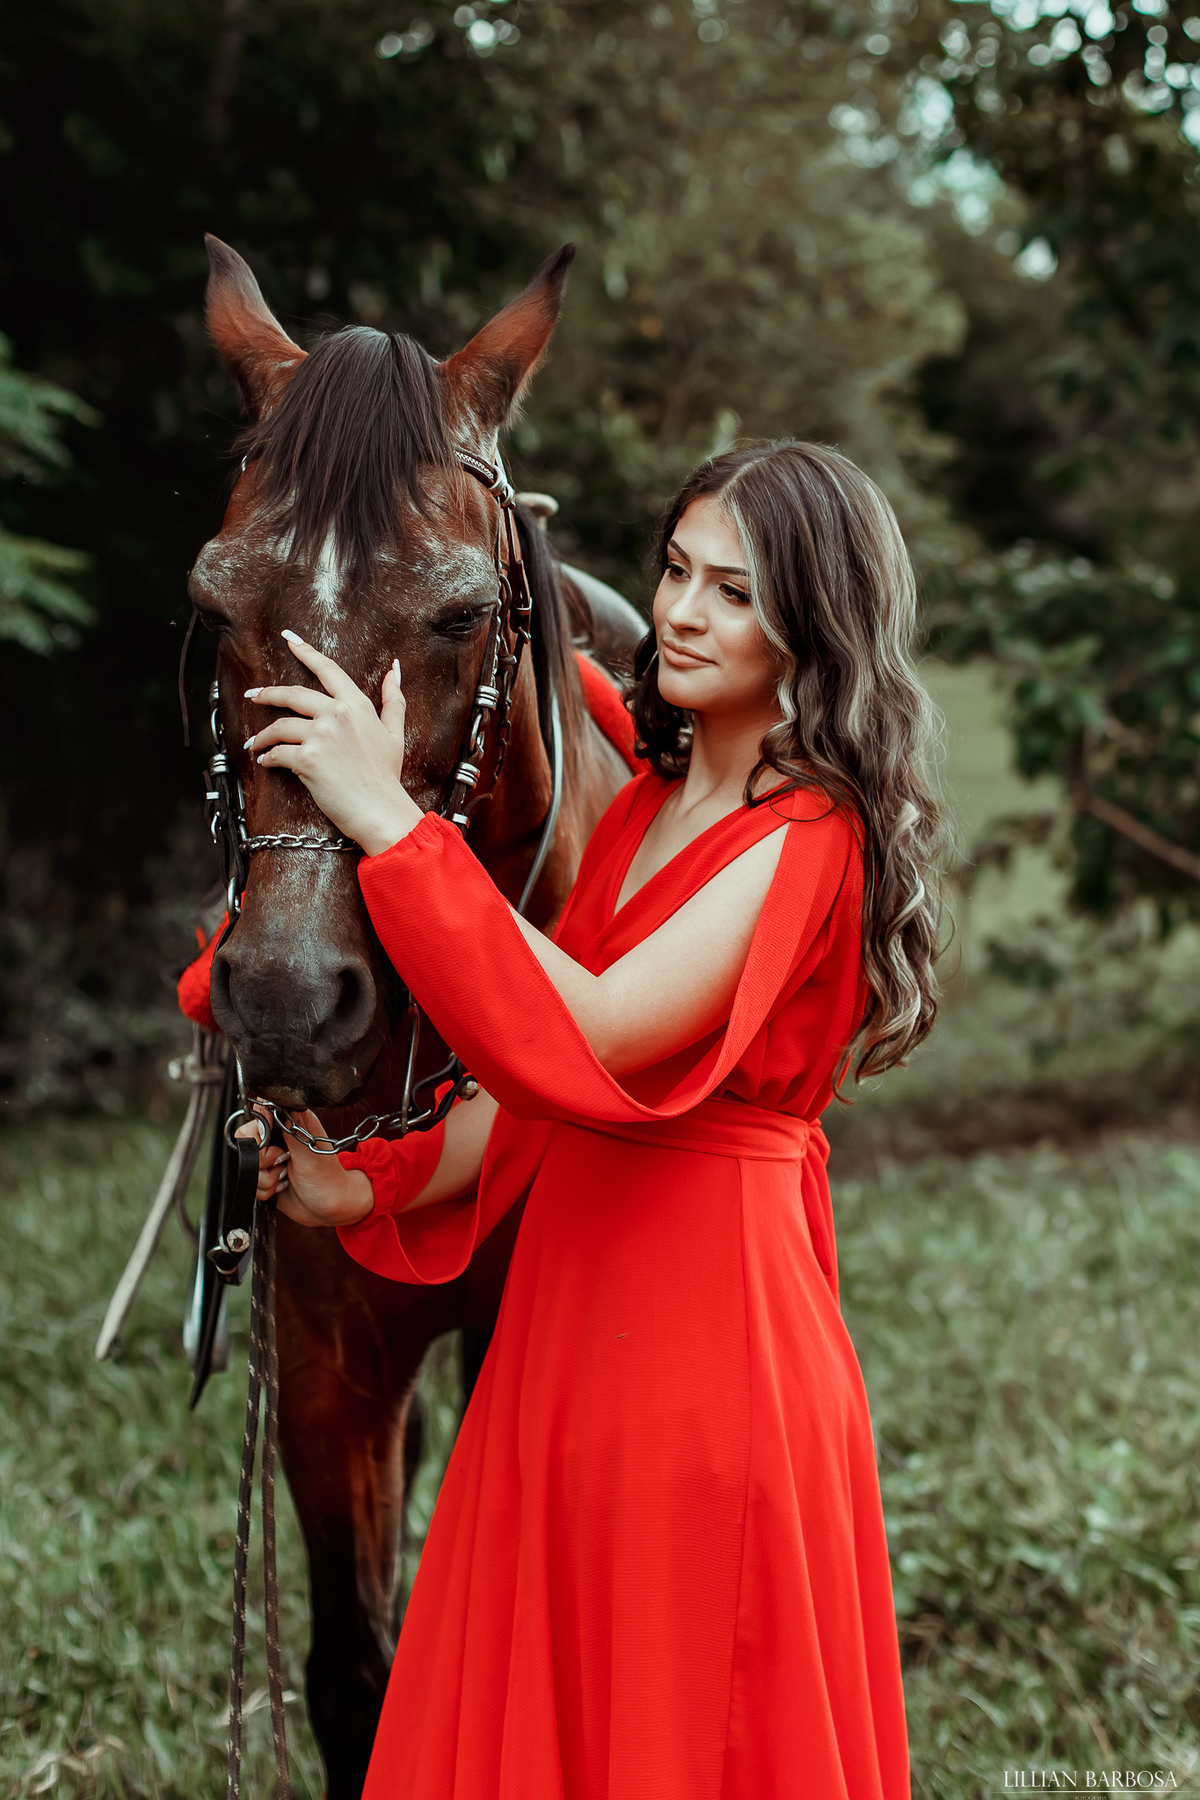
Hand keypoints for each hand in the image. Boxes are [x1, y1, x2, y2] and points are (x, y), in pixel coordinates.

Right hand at [236, 1106, 374, 1228]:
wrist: (328, 1208)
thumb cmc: (328, 1179)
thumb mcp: (309, 1154)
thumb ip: (290, 1130)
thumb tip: (276, 1104)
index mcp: (292, 1122)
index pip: (259, 1114)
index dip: (260, 1130)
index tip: (274, 1143)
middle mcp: (278, 1137)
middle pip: (246, 1140)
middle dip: (263, 1159)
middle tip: (284, 1162)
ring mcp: (269, 1157)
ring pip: (247, 1164)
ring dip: (267, 1178)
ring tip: (286, 1178)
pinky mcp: (264, 1175)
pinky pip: (249, 1181)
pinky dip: (264, 1190)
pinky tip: (282, 1187)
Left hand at [245, 632, 422, 855]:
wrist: (380, 811)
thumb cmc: (386, 776)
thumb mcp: (394, 733)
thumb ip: (393, 700)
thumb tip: (394, 670)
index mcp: (356, 705)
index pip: (327, 669)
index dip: (305, 651)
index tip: (288, 638)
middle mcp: (336, 715)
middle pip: (293, 694)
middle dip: (268, 693)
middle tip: (253, 695)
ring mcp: (321, 736)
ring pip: (280, 726)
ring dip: (263, 735)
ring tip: (256, 742)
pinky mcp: (307, 760)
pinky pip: (277, 753)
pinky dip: (267, 757)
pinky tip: (264, 761)